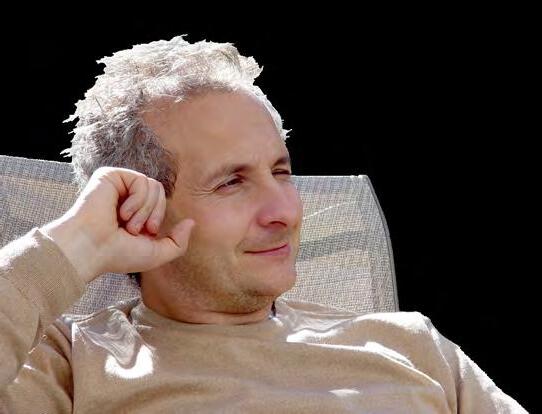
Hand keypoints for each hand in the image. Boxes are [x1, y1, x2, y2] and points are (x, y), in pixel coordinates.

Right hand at [41, 167, 193, 282]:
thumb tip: (191, 222)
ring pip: (154, 185)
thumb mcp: (156, 254)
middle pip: (160, 191)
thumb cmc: (118, 254)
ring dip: (144, 209)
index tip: (145, 233)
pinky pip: (142, 180)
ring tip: (126, 223)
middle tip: (134, 229)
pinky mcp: (110, 175)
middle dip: (154, 214)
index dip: (158, 218)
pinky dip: (137, 200)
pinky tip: (120, 212)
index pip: (161, 202)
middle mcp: (126, 196)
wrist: (91, 249)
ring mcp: (118, 185)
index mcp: (135, 211)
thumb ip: (178, 243)